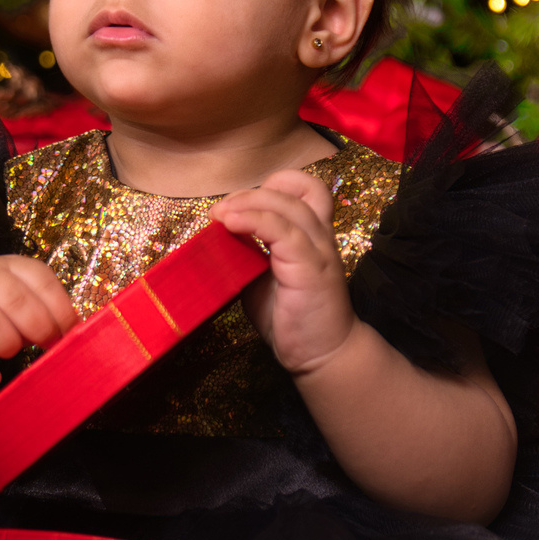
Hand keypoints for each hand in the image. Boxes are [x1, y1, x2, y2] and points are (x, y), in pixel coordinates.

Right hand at [0, 256, 76, 388]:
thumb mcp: (20, 299)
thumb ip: (46, 310)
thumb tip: (75, 335)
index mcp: (9, 266)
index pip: (40, 278)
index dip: (60, 309)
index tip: (69, 332)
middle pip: (14, 299)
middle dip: (39, 327)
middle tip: (46, 345)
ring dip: (7, 344)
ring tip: (12, 353)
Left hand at [214, 169, 355, 375]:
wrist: (322, 355)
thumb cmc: (292, 317)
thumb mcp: (261, 277)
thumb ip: (247, 252)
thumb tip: (216, 235)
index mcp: (310, 234)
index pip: (303, 187)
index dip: (271, 185)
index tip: (238, 205)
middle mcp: (319, 235)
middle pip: (292, 189)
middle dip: (248, 193)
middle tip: (220, 212)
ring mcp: (318, 250)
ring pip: (288, 204)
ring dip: (248, 203)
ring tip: (220, 217)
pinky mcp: (310, 268)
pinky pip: (284, 232)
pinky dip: (255, 221)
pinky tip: (231, 226)